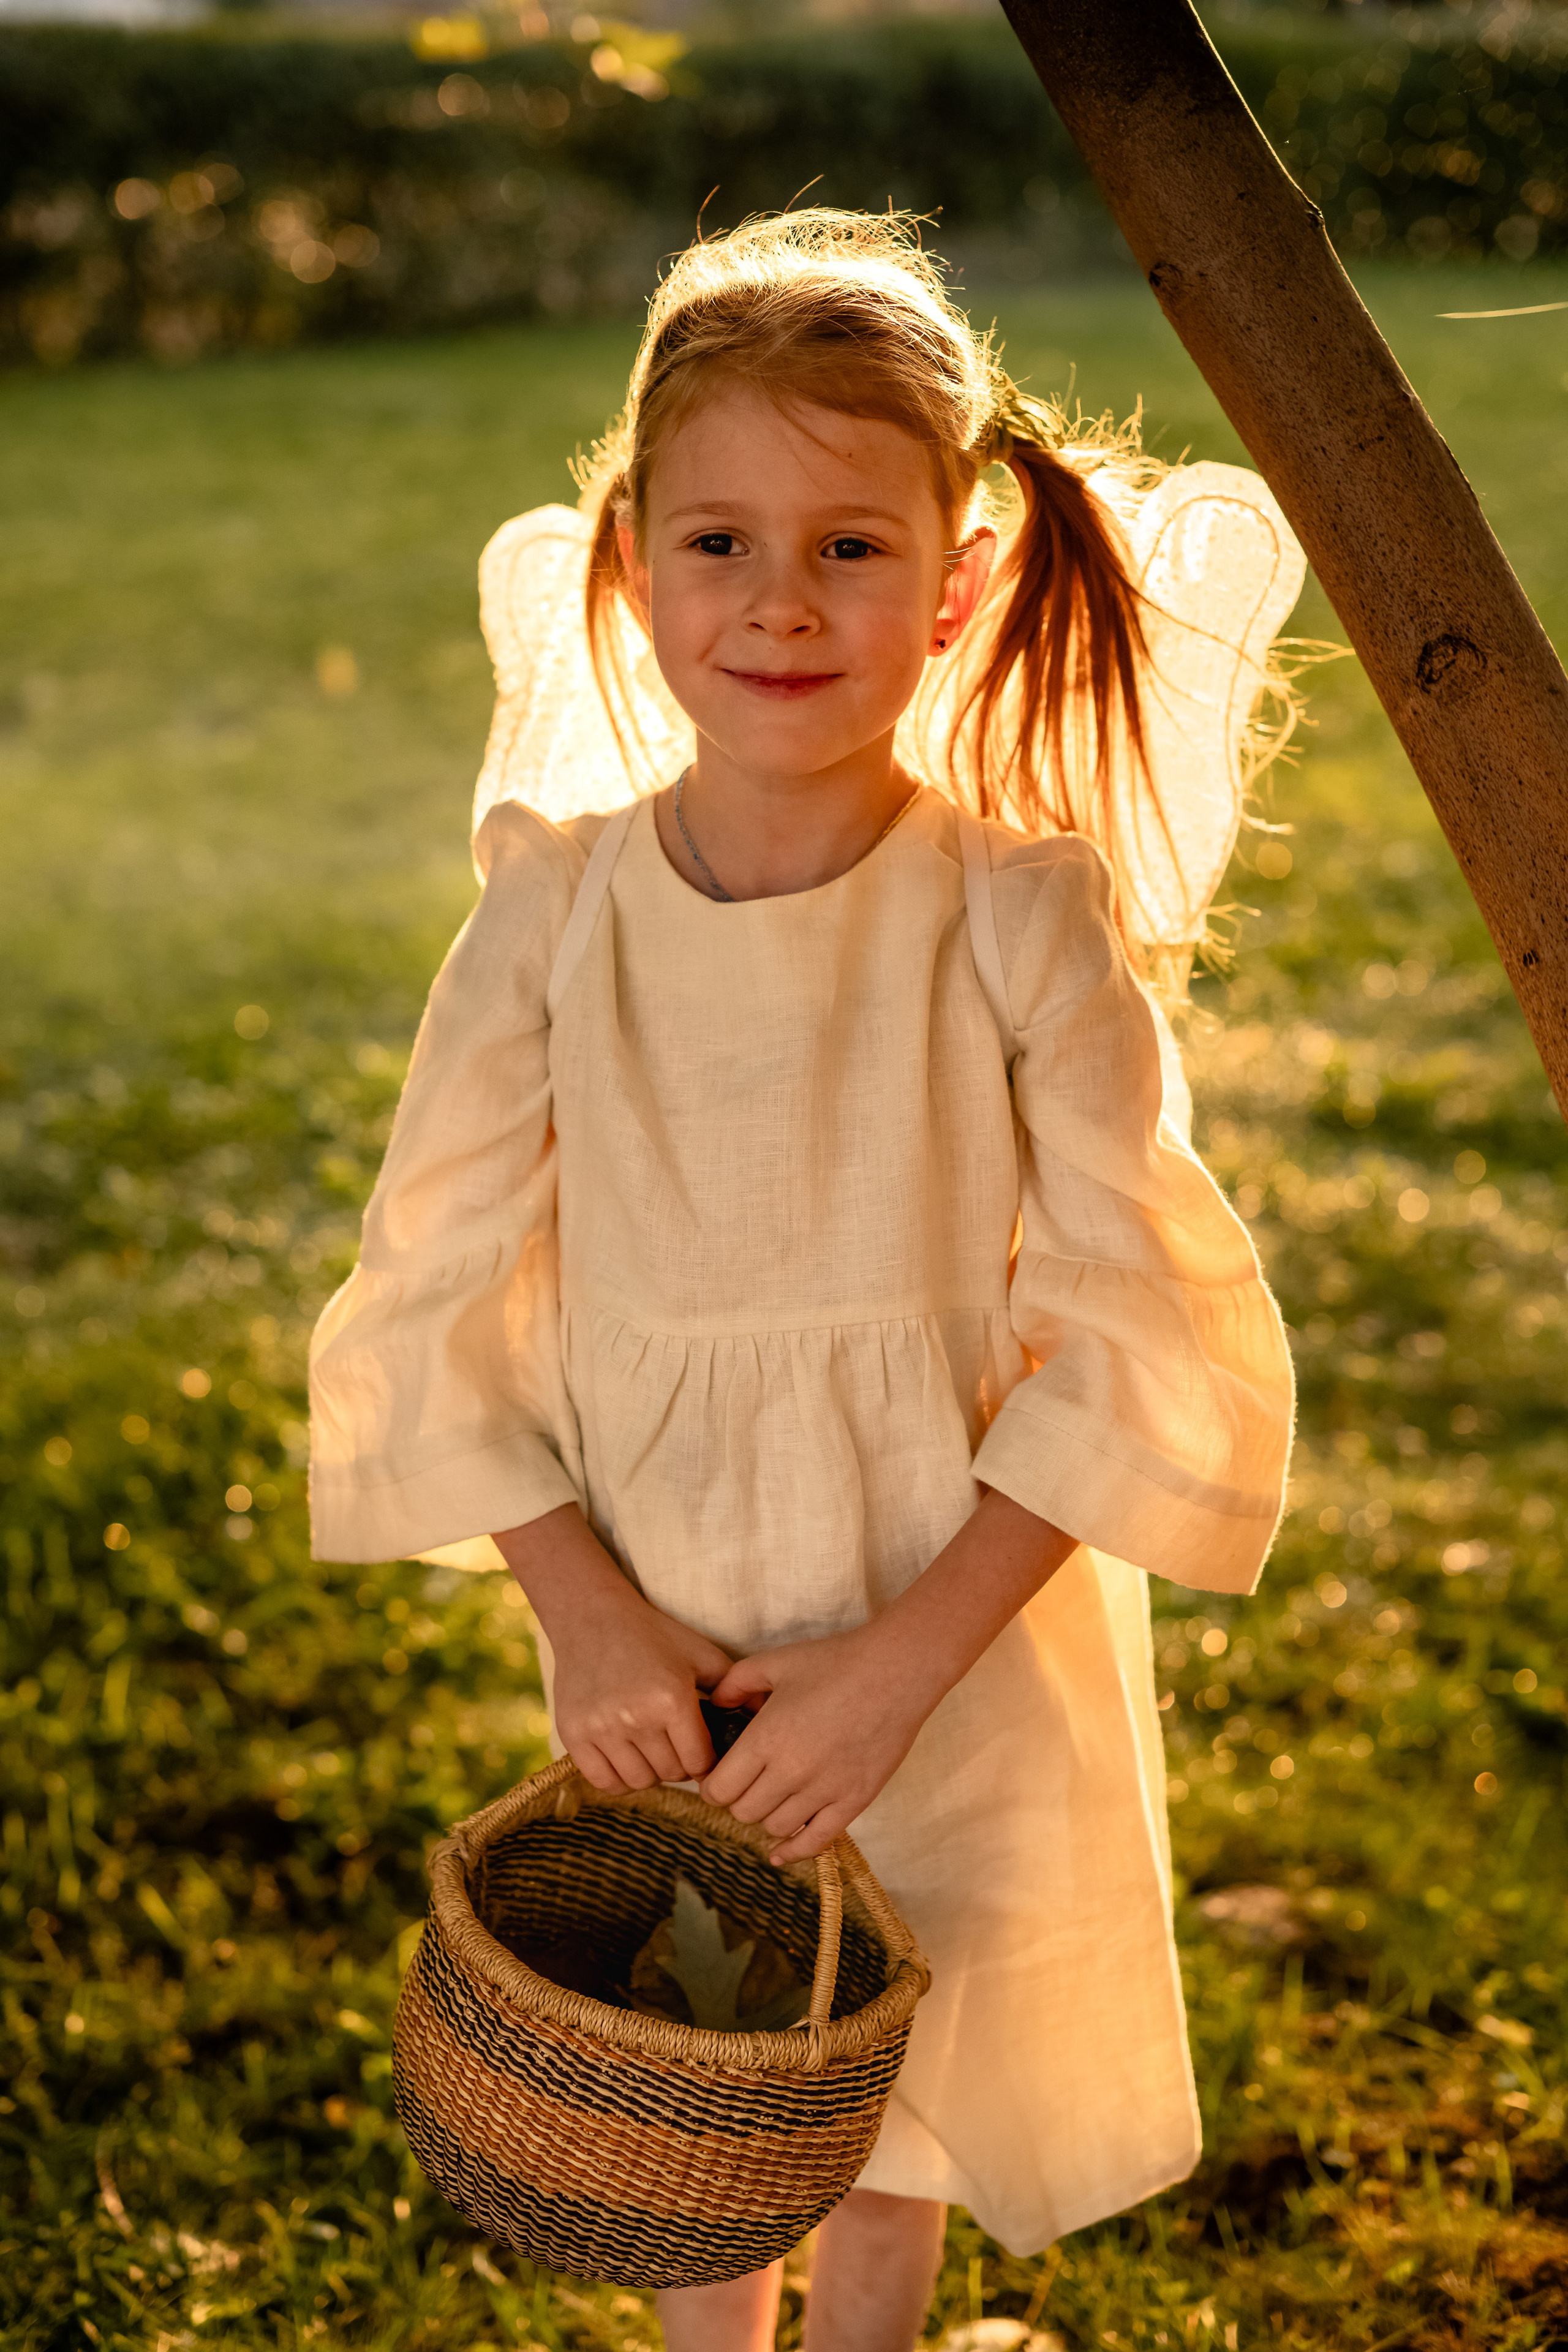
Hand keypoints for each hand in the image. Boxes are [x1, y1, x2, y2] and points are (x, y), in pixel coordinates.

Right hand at [494, 1503, 731, 1793]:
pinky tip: (627, 1756)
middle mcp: (635, 1717)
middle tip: (676, 1745)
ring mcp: (601, 1728)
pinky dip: (619, 1777)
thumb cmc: (653, 1635)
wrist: (593, 1617)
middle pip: (670, 1773)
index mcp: (671, 1699)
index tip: (702, 1749)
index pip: (699, 1762)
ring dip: (651, 1771)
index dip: (706, 1760)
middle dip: (680, 1764)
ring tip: (652, 1749)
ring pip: (638, 1781)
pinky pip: (604, 1781)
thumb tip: (764, 1718)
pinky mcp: (573, 1734)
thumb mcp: (701, 1654)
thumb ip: (736, 1687)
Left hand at [700, 1625, 942, 1863]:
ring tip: (770, 1798)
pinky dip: (793, 1851)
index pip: (720, 1789)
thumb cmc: (834, 1663)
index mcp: (766, 1739)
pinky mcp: (854, 1801)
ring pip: (775, 1827)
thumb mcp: (774, 1662)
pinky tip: (779, 1853)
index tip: (716, 1777)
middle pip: (743, 1811)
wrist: (896, 1672)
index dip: (711, 1786)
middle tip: (745, 1783)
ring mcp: (825, 1790)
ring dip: (765, 1816)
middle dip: (737, 1800)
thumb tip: (715, 1705)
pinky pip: (816, 1841)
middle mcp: (791, 1772)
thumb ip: (735, 1684)